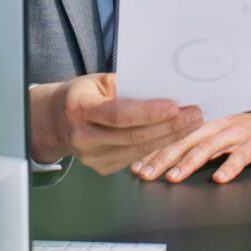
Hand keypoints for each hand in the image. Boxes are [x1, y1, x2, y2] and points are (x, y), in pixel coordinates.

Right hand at [29, 73, 198, 173]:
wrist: (55, 121)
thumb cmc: (83, 95)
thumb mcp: (99, 81)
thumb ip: (128, 86)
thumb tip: (166, 86)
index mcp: (80, 109)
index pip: (118, 115)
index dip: (148, 113)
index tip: (175, 107)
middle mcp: (83, 137)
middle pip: (133, 136)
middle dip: (169, 127)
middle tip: (195, 114)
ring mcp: (91, 158)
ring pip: (138, 150)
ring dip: (170, 138)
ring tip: (192, 123)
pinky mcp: (101, 169)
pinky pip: (135, 158)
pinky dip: (157, 146)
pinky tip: (175, 135)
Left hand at [132, 111, 250, 184]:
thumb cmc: (245, 136)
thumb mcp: (218, 140)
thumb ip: (196, 148)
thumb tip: (164, 162)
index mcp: (205, 127)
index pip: (175, 139)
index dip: (154, 152)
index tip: (135, 167)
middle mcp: (218, 128)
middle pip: (186, 142)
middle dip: (163, 158)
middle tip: (146, 174)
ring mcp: (237, 134)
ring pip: (209, 147)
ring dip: (189, 162)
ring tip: (174, 177)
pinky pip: (241, 156)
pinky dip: (229, 167)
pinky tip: (219, 179)